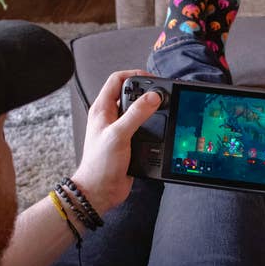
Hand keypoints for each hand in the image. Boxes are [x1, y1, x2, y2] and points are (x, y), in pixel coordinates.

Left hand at [71, 70, 160, 214]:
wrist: (100, 190)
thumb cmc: (100, 164)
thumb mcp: (119, 134)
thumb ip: (136, 114)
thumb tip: (153, 97)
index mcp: (102, 109)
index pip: (116, 80)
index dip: (134, 75)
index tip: (151, 78)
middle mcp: (110, 117)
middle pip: (129, 93)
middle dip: (145, 91)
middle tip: (161, 92)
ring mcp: (119, 130)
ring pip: (137, 111)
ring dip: (150, 108)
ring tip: (163, 107)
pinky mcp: (128, 142)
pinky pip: (142, 127)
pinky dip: (152, 124)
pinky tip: (161, 126)